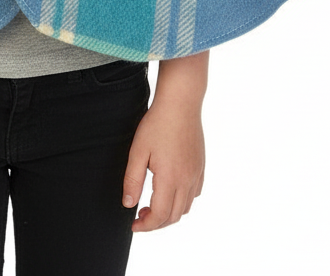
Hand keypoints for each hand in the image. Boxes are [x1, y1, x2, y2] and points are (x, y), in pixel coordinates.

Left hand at [122, 51, 207, 232]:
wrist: (181, 104)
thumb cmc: (157, 124)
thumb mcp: (138, 151)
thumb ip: (132, 180)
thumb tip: (128, 204)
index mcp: (170, 179)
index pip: (160, 216)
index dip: (146, 226)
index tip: (133, 225)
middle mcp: (187, 180)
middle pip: (174, 216)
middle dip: (156, 223)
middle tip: (139, 216)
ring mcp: (196, 174)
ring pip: (186, 208)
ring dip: (169, 213)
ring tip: (152, 206)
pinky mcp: (200, 166)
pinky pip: (194, 194)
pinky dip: (182, 201)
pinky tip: (170, 191)